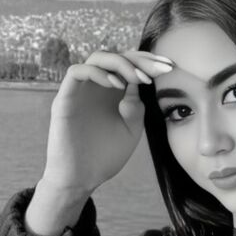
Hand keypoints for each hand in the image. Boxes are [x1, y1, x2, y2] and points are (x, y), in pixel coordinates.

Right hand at [42, 50, 172, 194]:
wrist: (82, 178)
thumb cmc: (106, 156)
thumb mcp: (131, 128)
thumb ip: (136, 105)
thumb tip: (139, 81)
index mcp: (114, 94)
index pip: (130, 66)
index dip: (149, 62)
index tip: (170, 66)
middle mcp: (97, 88)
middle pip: (116, 56)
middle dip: (140, 59)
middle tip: (159, 68)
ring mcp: (80, 91)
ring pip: (97, 58)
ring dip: (121, 63)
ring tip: (138, 78)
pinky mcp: (65, 98)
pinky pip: (76, 72)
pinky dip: (98, 72)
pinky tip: (116, 85)